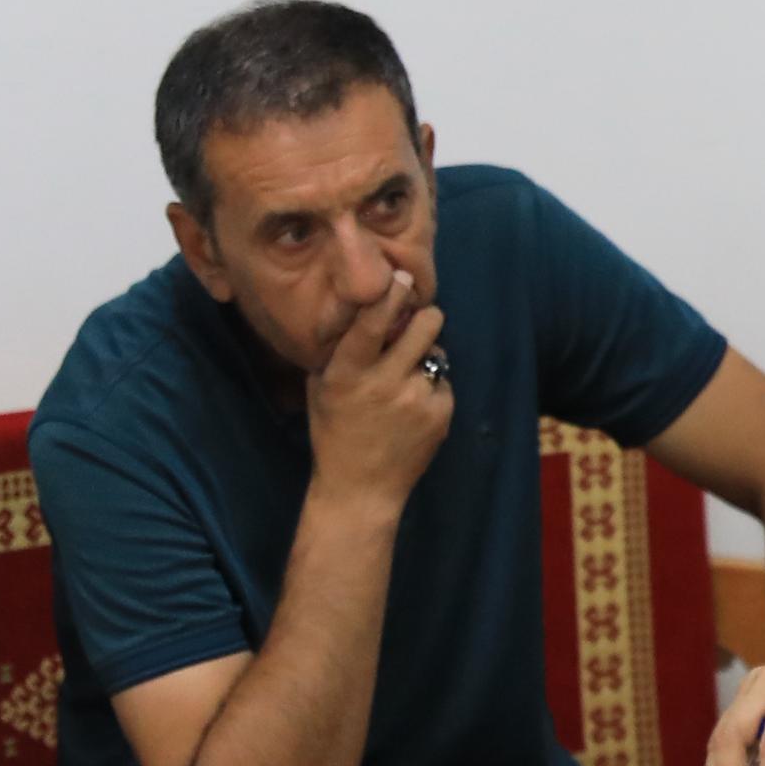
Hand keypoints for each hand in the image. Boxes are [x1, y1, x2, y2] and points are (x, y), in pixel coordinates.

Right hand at [301, 284, 454, 511]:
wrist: (360, 489)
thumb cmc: (334, 431)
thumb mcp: (321, 386)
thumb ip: (339, 347)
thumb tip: (360, 301)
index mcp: (347, 373)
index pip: (373, 320)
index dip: (391, 293)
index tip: (401, 276)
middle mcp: (383, 384)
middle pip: (425, 325)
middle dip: (425, 318)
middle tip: (418, 321)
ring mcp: (415, 401)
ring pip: (436, 353)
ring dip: (426, 356)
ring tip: (407, 376)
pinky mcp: (440, 416)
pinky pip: (443, 382)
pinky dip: (431, 388)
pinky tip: (412, 409)